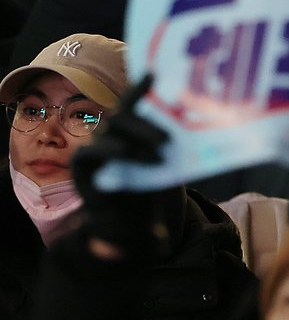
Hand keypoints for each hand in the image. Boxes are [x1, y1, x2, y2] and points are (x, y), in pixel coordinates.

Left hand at [71, 75, 177, 263]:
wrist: (135, 216)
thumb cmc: (129, 227)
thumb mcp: (127, 238)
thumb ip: (123, 240)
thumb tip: (122, 245)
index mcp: (88, 175)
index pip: (88, 153)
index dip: (108, 153)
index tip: (132, 158)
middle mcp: (98, 150)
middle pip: (110, 131)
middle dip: (134, 137)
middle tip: (161, 148)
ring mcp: (116, 137)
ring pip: (125, 117)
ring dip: (147, 122)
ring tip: (171, 131)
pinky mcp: (135, 128)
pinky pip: (136, 106)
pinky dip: (143, 90)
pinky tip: (156, 74)